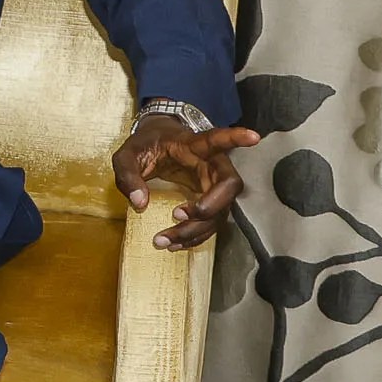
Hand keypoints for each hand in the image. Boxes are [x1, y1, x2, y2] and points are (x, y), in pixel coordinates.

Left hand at [113, 114, 259, 251]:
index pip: (217, 139)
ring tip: (164, 240)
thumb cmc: (145, 147)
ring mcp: (212, 185)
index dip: (236, 138)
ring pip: (221, 210)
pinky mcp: (208, 201)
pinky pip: (211, 223)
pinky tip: (175, 245)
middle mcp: (210, 165)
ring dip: (196, 230)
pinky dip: (195, 237)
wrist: (153, 148)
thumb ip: (128, 174)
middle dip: (211, 206)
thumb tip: (140, 202)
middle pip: (229, 185)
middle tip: (178, 215)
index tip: (255, 137)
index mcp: (193, 145)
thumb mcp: (126, 155)